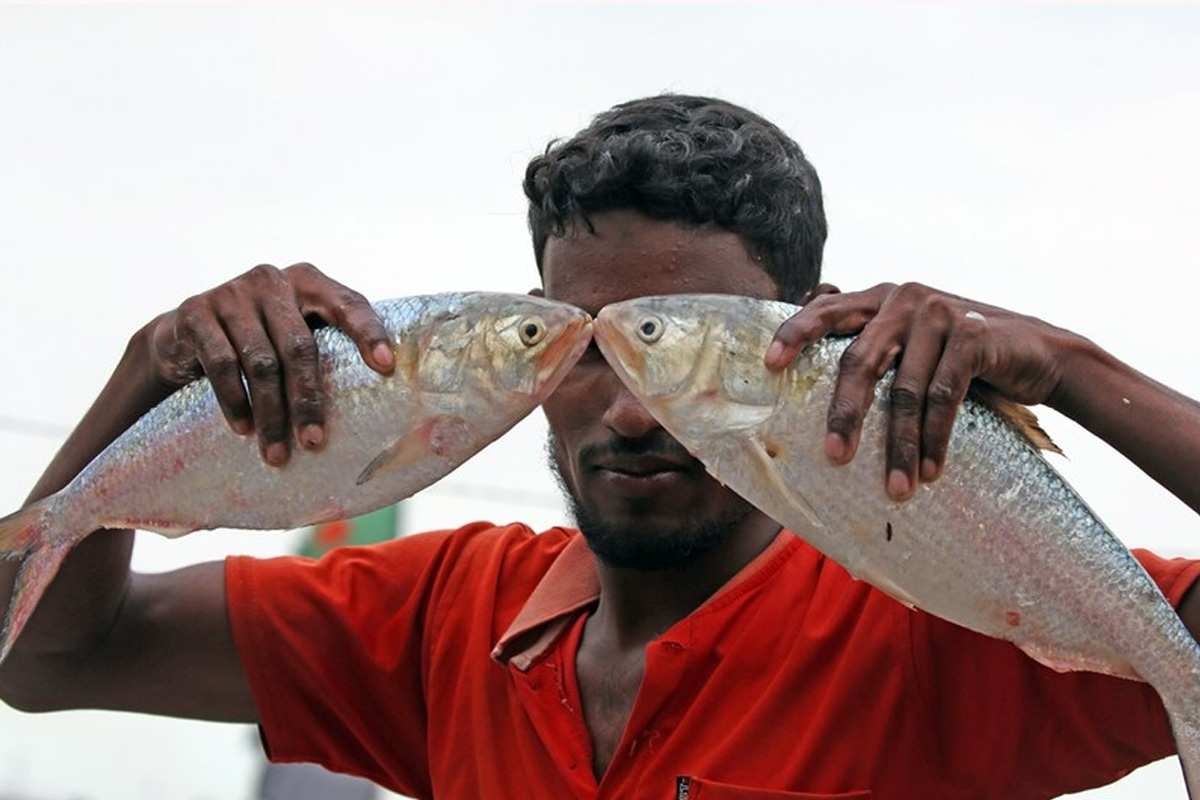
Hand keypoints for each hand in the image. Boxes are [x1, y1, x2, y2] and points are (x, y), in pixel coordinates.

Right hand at [143, 263, 393, 464]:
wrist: (185, 333)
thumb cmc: (261, 339)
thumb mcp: (296, 333)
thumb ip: (332, 347)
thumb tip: (387, 395)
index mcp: (308, 282)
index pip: (348, 303)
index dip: (369, 333)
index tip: (386, 367)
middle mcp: (271, 280)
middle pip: (299, 346)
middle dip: (308, 399)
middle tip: (314, 442)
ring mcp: (231, 293)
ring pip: (260, 362)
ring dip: (271, 413)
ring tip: (278, 452)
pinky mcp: (196, 311)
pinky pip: (221, 363)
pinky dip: (235, 401)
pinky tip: (244, 429)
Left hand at [765, 282, 1069, 499]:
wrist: (1038, 353)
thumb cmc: (958, 359)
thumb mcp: (910, 348)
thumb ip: (871, 352)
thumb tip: (809, 395)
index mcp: (879, 300)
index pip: (827, 310)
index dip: (795, 333)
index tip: (769, 365)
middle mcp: (905, 299)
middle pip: (860, 360)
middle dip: (846, 414)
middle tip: (835, 456)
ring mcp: (941, 312)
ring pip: (905, 389)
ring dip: (902, 445)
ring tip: (897, 488)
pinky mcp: (975, 333)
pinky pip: (946, 394)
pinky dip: (937, 438)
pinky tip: (933, 471)